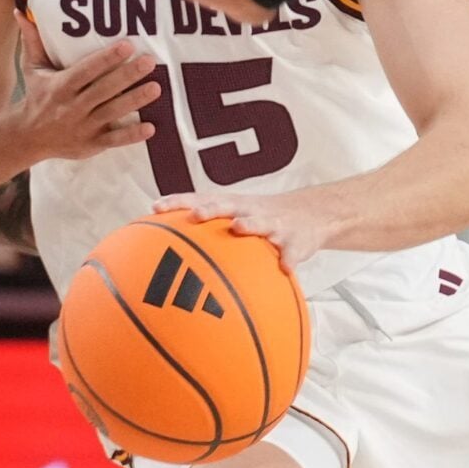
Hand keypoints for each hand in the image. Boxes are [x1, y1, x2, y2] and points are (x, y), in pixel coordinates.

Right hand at [8, 38, 159, 163]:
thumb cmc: (36, 96)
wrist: (28, 138)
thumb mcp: (32, 69)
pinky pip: (114, 140)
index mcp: (60, 87)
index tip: (127, 45)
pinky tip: (151, 128)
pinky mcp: (92, 144)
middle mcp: (72, 107)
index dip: (106, 58)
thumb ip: (33, 41)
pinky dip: (132, 135)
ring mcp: (83, 127)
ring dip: (135, 100)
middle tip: (150, 62)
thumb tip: (21, 11)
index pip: (86, 70)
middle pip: (104, 89)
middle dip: (127, 75)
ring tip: (157, 88)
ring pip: (112, 112)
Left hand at [153, 190, 331, 267]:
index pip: (200, 199)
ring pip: (260, 222)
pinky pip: (292, 251)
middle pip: (227, 205)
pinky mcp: (296, 240)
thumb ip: (209, 230)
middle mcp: (250, 210)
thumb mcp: (236, 218)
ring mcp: (274, 224)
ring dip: (249, 224)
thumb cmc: (262, 220)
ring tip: (238, 228)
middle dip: (210, 209)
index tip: (156, 207)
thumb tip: (169, 251)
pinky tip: (285, 268)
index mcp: (232, 205)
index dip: (178, 201)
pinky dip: (289, 258)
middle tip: (194, 216)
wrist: (311, 215)